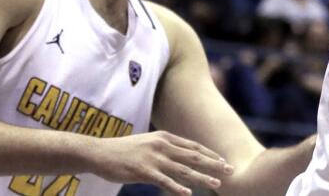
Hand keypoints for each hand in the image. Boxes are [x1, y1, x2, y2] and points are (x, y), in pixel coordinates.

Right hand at [85, 130, 232, 194]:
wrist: (99, 152)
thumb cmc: (124, 150)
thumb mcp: (148, 143)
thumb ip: (164, 148)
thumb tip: (180, 156)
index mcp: (164, 138)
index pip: (193, 146)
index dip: (210, 153)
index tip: (223, 160)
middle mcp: (162, 146)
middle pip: (194, 156)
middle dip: (214, 163)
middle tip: (230, 170)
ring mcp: (153, 158)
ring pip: (183, 169)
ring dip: (202, 177)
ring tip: (216, 183)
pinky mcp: (143, 171)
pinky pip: (164, 181)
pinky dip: (177, 187)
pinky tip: (188, 193)